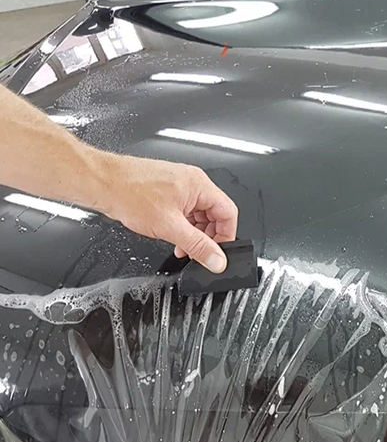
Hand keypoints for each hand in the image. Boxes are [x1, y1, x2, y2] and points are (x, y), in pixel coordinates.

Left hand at [99, 154, 237, 273]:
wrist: (102, 183)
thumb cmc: (129, 194)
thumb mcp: (170, 227)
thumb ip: (198, 246)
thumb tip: (217, 260)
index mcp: (199, 185)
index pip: (228, 212)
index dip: (226, 235)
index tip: (218, 252)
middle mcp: (192, 181)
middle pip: (215, 214)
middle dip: (207, 236)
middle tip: (198, 252)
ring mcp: (179, 184)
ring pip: (199, 214)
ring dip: (194, 233)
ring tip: (182, 246)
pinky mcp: (167, 189)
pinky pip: (185, 210)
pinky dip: (182, 226)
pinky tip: (172, 236)